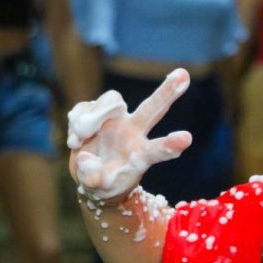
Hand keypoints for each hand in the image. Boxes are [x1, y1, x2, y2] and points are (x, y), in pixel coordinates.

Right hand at [67, 69, 192, 202]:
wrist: (90, 174)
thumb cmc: (104, 182)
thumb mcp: (99, 188)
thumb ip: (93, 178)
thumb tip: (87, 159)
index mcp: (142, 154)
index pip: (159, 149)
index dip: (171, 144)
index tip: (187, 138)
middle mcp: (134, 131)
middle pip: (153, 108)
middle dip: (167, 91)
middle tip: (184, 74)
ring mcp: (116, 119)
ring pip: (112, 100)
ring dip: (93, 118)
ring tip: (81, 140)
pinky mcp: (96, 112)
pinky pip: (83, 108)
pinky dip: (76, 124)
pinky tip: (76, 141)